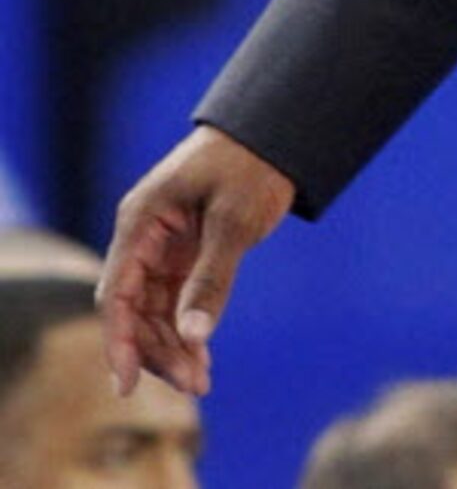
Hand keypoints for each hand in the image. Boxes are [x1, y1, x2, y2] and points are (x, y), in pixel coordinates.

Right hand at [97, 126, 295, 397]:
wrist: (275, 135)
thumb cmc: (252, 166)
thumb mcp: (235, 221)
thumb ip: (212, 277)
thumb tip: (194, 335)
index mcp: (140, 222)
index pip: (116, 294)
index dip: (118, 341)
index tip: (126, 384)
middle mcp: (143, 239)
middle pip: (135, 310)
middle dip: (156, 351)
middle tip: (192, 385)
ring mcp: (163, 248)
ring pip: (155, 311)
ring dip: (173, 347)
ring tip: (200, 383)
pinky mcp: (185, 255)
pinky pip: (176, 301)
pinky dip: (188, 329)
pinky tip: (202, 359)